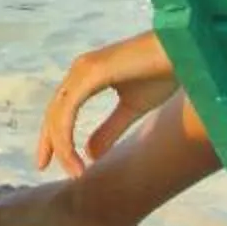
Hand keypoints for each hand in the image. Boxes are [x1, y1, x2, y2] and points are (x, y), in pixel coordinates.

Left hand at [35, 38, 175, 177]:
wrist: (183, 53)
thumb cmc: (162, 74)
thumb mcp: (131, 109)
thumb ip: (109, 129)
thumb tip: (90, 154)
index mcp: (87, 76)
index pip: (60, 109)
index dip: (53, 136)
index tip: (50, 162)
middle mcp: (81, 70)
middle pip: (53, 112)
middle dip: (49, 143)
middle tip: (43, 168)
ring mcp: (84, 69)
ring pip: (58, 114)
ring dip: (62, 146)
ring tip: (74, 172)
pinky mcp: (92, 73)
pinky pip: (69, 110)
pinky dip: (67, 136)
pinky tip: (77, 157)